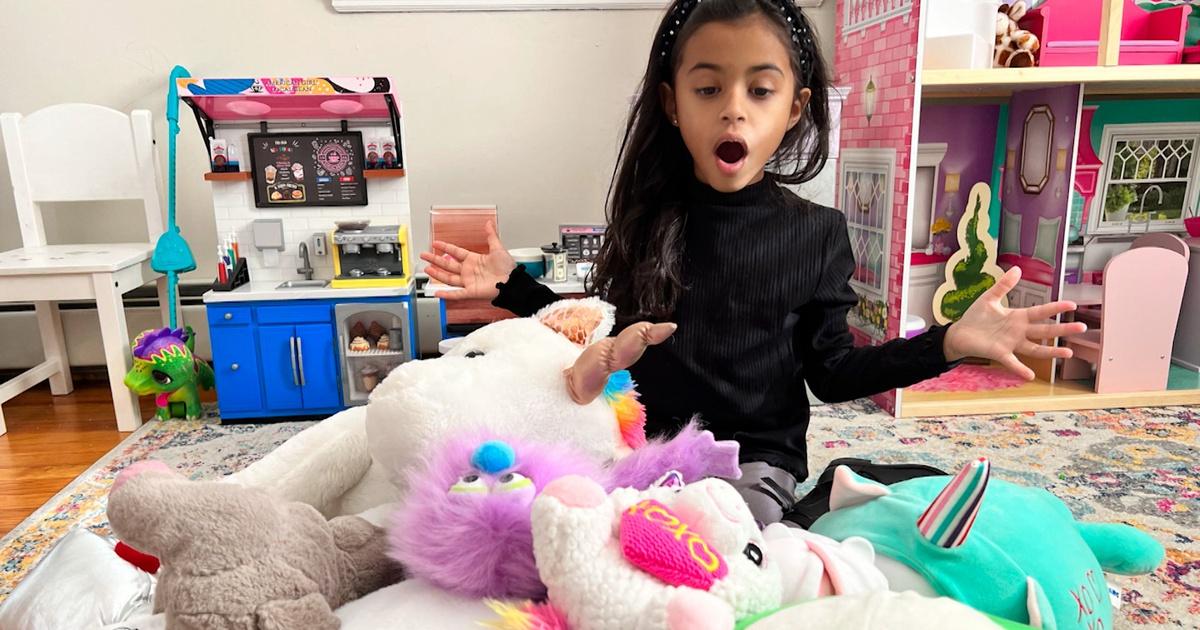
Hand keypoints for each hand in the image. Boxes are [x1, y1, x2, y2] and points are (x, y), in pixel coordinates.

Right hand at [418, 220, 515, 300]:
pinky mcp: (471, 291)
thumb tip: (489, 223)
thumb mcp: (498, 248)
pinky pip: (457, 293)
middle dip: (435, 259)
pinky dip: (447, 294)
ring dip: (437, 274)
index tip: (435, 243)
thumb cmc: (508, 268)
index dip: (445, 247)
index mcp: (474, 260)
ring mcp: (469, 281)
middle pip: (448, 264)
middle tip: (424, 255)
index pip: (455, 252)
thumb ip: (491, 236)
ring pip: (449, 278)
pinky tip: (437, 292)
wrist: (512, 282)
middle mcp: (469, 271)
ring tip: (427, 269)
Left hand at [943, 266, 1086, 379]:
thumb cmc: (976, 317)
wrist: (959, 333)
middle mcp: (1019, 332)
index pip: (1041, 311)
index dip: (1056, 308)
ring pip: (1036, 348)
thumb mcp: (989, 298)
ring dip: (1051, 351)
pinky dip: (1020, 369)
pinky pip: (1012, 362)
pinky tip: (1030, 375)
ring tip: (1068, 354)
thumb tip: (1017, 269)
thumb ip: (1003, 285)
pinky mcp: (999, 353)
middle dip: (1063, 329)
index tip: (1072, 305)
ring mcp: (1011, 344)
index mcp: (1018, 317)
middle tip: (1082, 328)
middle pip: (1045, 330)